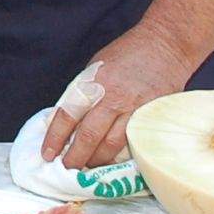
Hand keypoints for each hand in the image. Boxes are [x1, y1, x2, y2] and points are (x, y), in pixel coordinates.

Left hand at [38, 23, 198, 168]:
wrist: (166, 44)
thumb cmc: (127, 54)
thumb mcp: (96, 67)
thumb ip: (83, 93)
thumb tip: (68, 120)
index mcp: (93, 83)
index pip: (67, 116)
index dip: (54, 138)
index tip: (47, 154)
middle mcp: (112, 97)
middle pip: (88, 135)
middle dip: (75, 157)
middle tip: (67, 168)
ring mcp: (134, 108)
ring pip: (111, 144)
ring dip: (97, 160)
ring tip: (88, 167)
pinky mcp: (151, 116)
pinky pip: (133, 142)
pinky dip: (120, 154)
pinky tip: (112, 160)